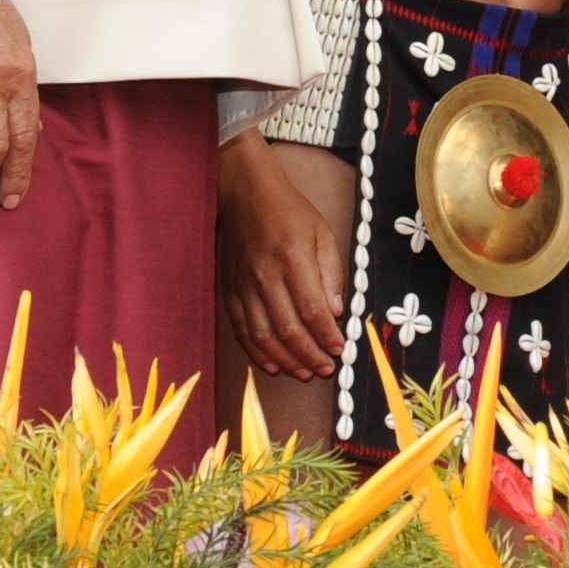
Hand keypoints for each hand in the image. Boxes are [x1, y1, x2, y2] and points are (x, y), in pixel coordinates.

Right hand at [212, 132, 344, 380]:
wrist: (246, 195)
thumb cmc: (290, 213)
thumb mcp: (323, 233)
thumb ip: (331, 273)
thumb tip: (336, 312)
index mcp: (293, 258)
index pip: (311, 309)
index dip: (326, 335)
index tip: (340, 349)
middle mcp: (265, 275)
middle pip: (287, 329)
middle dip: (309, 355)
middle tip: (325, 369)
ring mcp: (243, 286)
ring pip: (263, 336)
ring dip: (286, 360)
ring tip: (305, 373)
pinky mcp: (229, 291)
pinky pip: (241, 330)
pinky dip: (257, 353)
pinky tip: (273, 365)